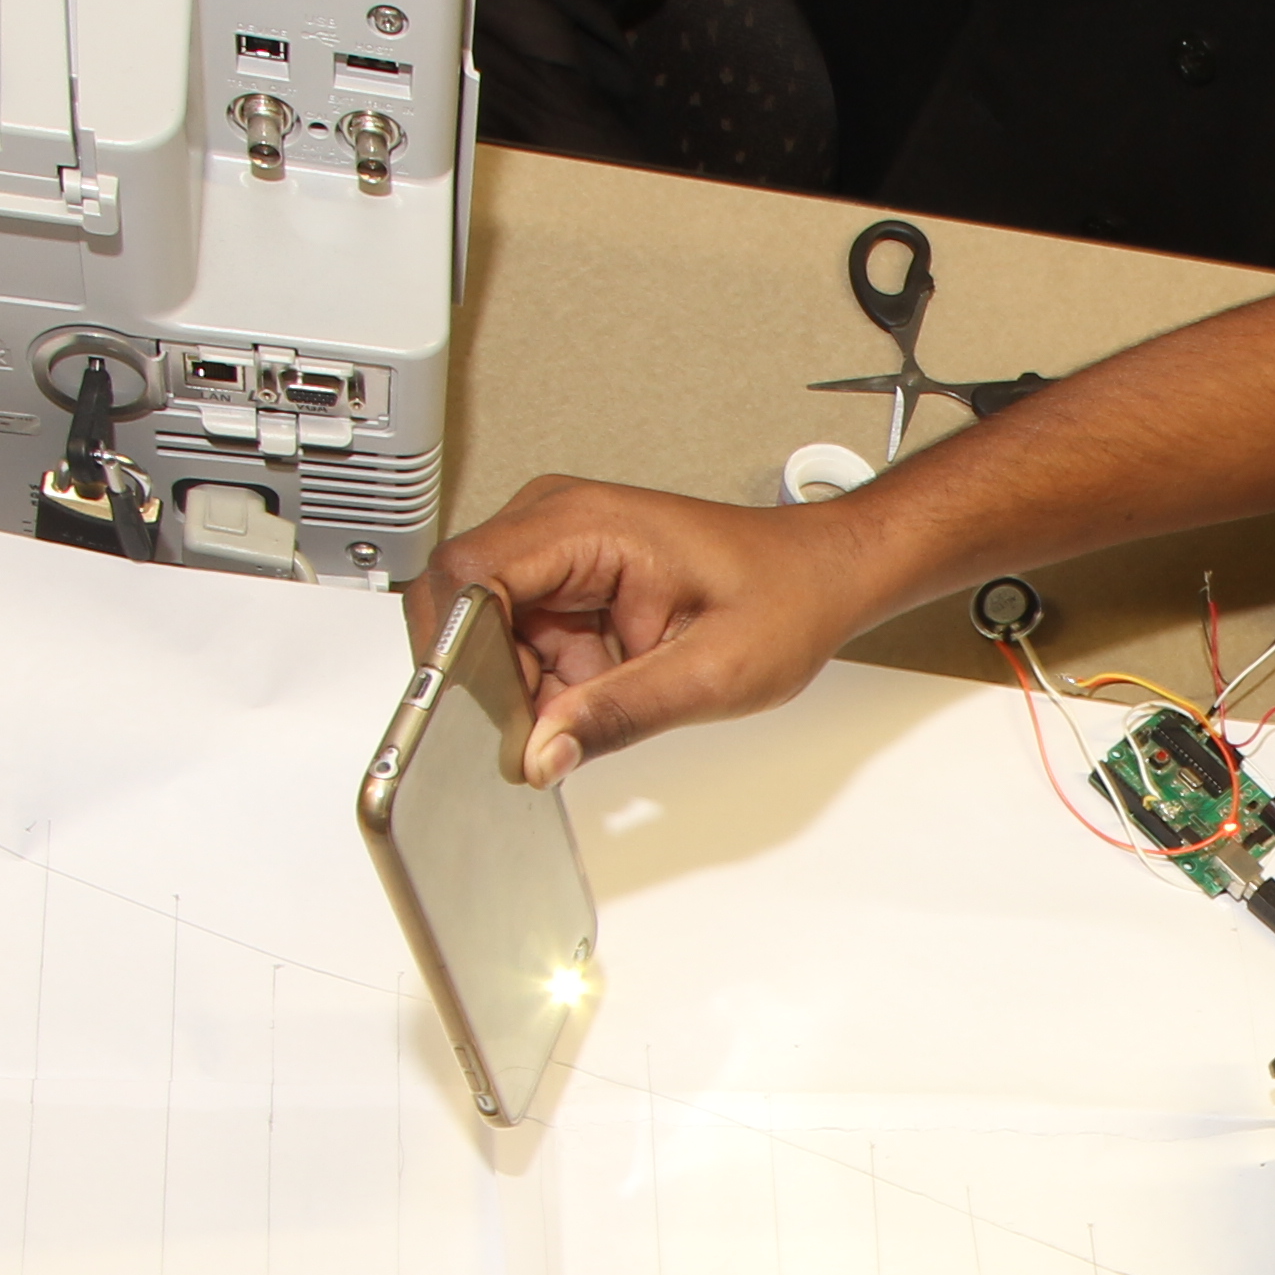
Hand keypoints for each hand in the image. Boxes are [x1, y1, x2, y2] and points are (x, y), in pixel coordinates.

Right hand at [418, 475, 870, 776]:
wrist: (819, 576)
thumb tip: (542, 750)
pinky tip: (603, 687)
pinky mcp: (566, 581)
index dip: (455, 649)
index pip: (466, 576)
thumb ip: (620, 713)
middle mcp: (555, 524)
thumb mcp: (711, 674)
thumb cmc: (783, 598)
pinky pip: (522, 640)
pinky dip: (549, 681)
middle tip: (554, 723)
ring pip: (487, 633)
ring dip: (528, 684)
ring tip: (608, 693)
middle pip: (462, 608)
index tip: (483, 712)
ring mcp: (556, 550)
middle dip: (493, 678)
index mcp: (584, 526)